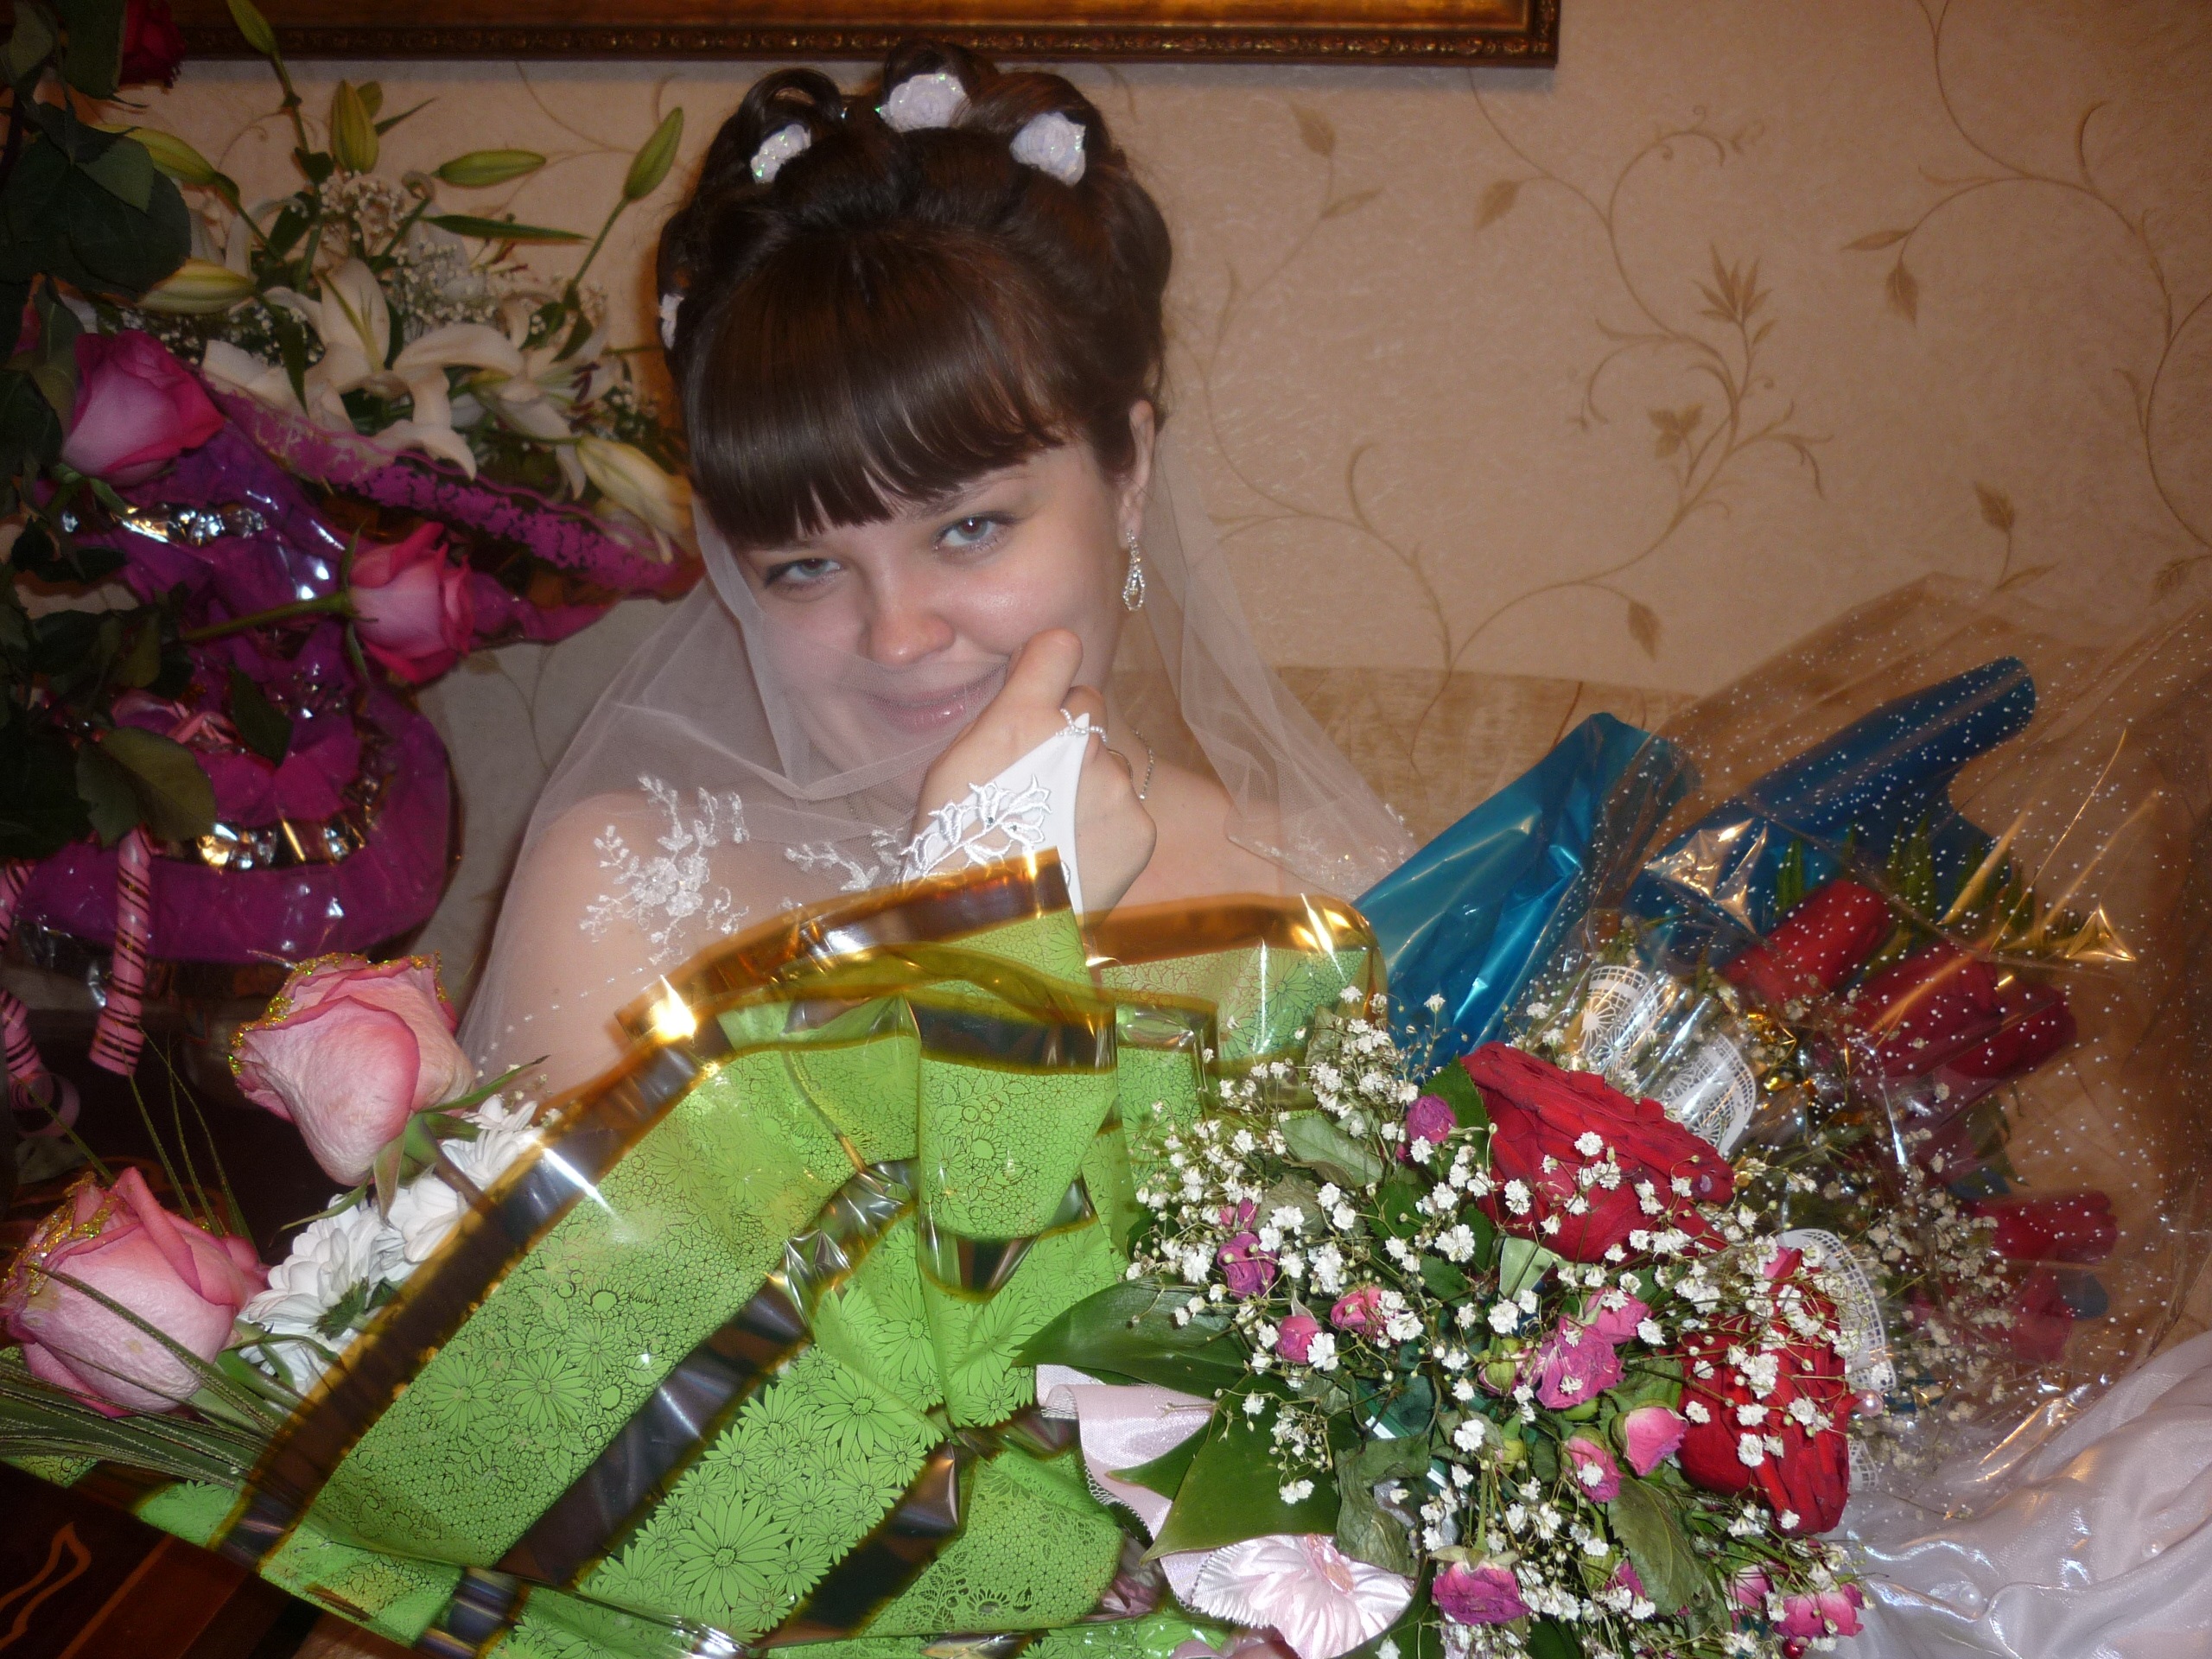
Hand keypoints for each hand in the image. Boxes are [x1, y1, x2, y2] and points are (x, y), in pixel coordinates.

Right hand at [913, 629, 1156, 912]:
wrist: (992, 929)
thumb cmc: (954, 847)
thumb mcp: (953, 767)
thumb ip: (999, 716)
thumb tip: (1029, 681)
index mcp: (1024, 717)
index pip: (1062, 647)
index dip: (1052, 665)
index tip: (1044, 684)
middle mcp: (1078, 740)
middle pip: (1090, 704)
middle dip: (1070, 731)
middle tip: (1041, 779)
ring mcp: (1115, 784)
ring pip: (1109, 761)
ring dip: (1089, 783)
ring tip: (1055, 830)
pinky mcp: (1141, 826)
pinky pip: (1127, 806)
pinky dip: (1107, 825)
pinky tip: (1077, 853)